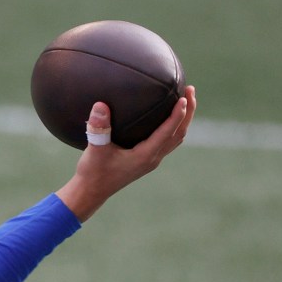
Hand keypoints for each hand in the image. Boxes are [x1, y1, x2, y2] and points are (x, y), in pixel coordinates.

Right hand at [56, 85, 196, 221]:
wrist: (91, 192)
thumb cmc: (93, 172)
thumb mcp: (94, 149)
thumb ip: (98, 128)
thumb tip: (100, 104)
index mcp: (144, 156)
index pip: (168, 132)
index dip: (178, 114)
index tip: (184, 97)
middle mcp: (152, 158)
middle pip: (179, 133)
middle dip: (188, 112)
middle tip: (190, 90)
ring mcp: (151, 160)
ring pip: (175, 138)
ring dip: (183, 119)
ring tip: (185, 100)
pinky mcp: (145, 160)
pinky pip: (167, 141)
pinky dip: (173, 127)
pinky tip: (166, 117)